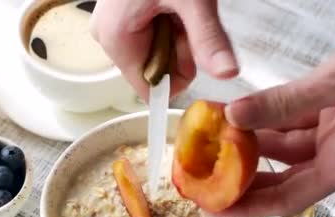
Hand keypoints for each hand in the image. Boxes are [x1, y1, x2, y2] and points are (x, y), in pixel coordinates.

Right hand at [90, 0, 237, 99]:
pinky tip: (172, 3)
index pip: (149, 89)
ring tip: (179, 5)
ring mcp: (114, 26)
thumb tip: (226, 73)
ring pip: (155, 52)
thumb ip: (208, 38)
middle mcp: (108, 37)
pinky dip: (168, 23)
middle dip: (178, 49)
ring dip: (176, 35)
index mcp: (117, 38)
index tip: (191, 44)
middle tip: (186, 15)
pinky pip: (150, 35)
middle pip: (154, 70)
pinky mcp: (122, 17)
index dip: (178, 75)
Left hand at [221, 2, 334, 216]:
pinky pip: (285, 123)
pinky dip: (261, 120)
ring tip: (208, 146)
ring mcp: (332, 134)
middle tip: (201, 183)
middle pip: (280, 180)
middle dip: (241, 182)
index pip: (288, 198)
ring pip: (279, 150)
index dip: (249, 207)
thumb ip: (283, 102)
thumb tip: (235, 116)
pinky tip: (235, 115)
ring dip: (246, 147)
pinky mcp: (327, 113)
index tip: (214, 209)